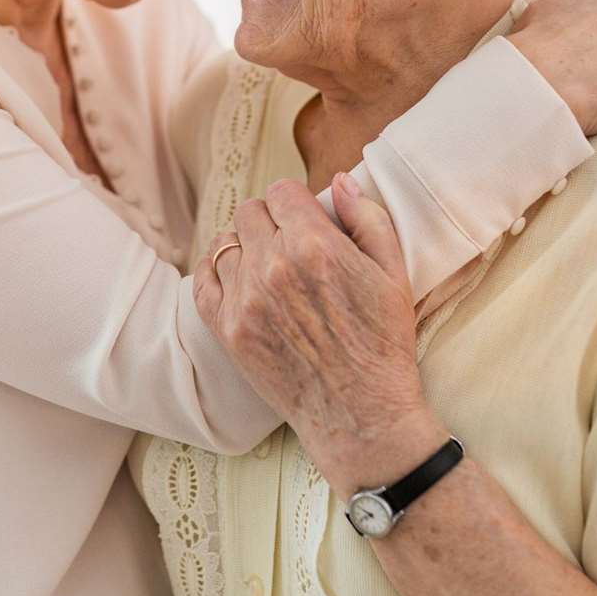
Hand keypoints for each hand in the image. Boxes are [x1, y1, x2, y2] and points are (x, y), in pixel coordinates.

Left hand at [193, 174, 442, 496]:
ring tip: (267, 264)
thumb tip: (337, 181)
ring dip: (245, 245)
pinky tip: (238, 278)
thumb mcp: (393, 274)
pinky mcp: (228, 330)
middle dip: (271, 220)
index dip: (296, 203)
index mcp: (314, 245)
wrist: (360, 415)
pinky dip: (216, 271)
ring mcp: (245, 299)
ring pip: (225, 242)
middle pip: (250, 212)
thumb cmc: (383, 344)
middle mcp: (273, 266)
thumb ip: (366, 218)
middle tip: (289, 242)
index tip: (306, 219)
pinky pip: (203, 279)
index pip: (282, 191)